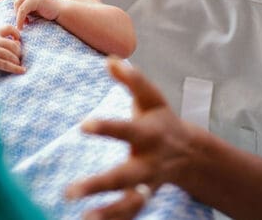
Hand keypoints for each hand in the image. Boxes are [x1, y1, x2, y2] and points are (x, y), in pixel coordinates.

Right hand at [0, 24, 24, 76]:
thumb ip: (2, 42)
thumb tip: (19, 43)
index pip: (7, 28)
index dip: (16, 32)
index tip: (18, 39)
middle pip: (13, 44)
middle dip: (18, 52)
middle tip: (19, 58)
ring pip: (11, 55)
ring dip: (17, 61)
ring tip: (19, 65)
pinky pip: (7, 65)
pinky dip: (16, 69)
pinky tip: (22, 71)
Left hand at [11, 0, 62, 29]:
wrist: (63, 11)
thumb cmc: (50, 11)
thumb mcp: (35, 5)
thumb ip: (26, 4)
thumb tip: (13, 10)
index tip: (20, 9)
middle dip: (17, 11)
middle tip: (25, 20)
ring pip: (17, 4)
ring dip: (18, 16)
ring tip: (24, 24)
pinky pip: (22, 10)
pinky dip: (20, 20)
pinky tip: (22, 26)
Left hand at [66, 58, 197, 219]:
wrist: (190, 153)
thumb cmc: (161, 119)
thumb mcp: (150, 96)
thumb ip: (132, 79)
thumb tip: (110, 59)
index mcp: (149, 134)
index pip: (126, 130)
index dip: (107, 128)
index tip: (84, 126)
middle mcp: (149, 162)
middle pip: (125, 176)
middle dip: (100, 184)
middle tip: (71, 191)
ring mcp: (147, 184)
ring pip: (129, 203)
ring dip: (108, 212)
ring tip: (84, 218)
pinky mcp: (144, 197)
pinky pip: (129, 213)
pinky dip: (114, 219)